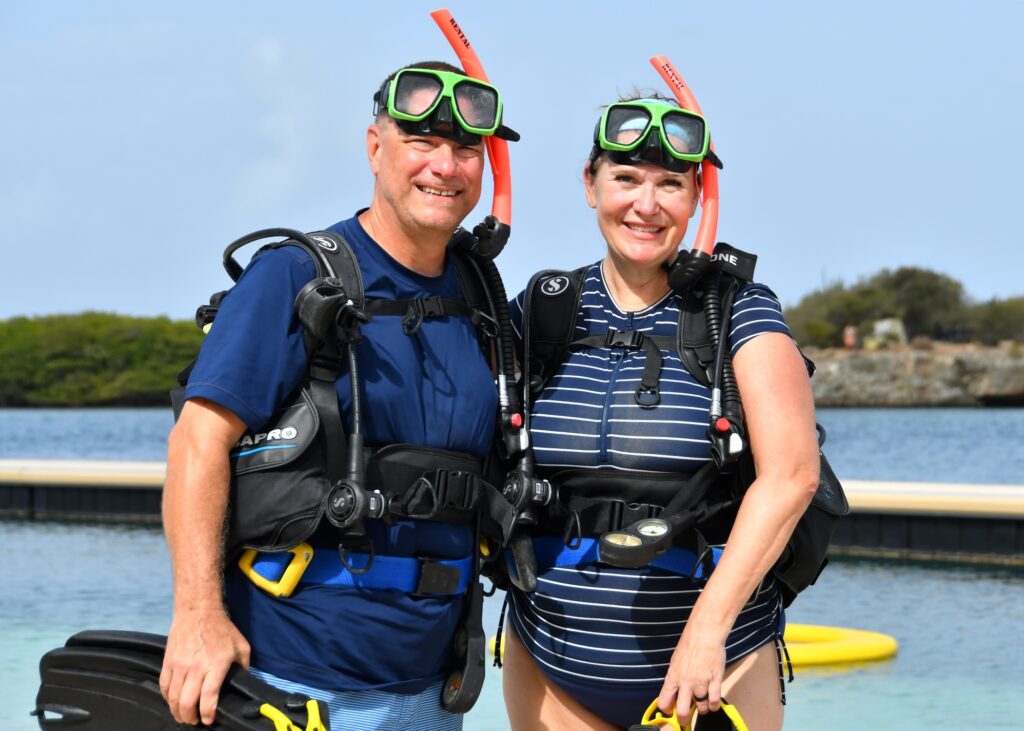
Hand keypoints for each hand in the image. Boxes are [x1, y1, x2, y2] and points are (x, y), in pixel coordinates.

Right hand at [159, 607, 250, 724]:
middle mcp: (196, 666)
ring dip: (177, 711)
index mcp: (217, 664)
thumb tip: (243, 683)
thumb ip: (243, 667)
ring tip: (184, 716)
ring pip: (173, 697)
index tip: (209, 720)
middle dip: (190, 718)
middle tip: (195, 721)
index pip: (208, 696)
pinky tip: (173, 702)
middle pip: (187, 702)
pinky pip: (164, 686)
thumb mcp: (241, 646)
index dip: (208, 713)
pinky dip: (167, 698)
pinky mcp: (168, 661)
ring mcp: (179, 665)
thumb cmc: (222, 629)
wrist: (198, 611)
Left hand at [657, 625, 726, 718]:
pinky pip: (714, 701)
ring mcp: (701, 683)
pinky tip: (712, 703)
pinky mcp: (715, 680)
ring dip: (702, 709)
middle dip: (684, 719)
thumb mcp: (675, 663)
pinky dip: (714, 705)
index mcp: (673, 677)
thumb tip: (674, 693)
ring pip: (701, 707)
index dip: (667, 710)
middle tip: (686, 718)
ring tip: (703, 705)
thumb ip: (675, 679)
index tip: (671, 711)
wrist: (704, 634)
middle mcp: (685, 683)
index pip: (664, 701)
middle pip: (682, 712)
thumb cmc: (689, 646)